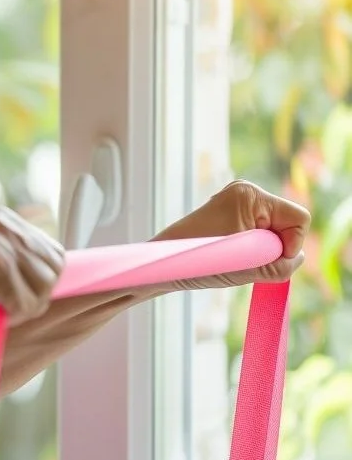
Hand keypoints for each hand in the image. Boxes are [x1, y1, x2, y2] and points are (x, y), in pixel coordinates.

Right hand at [0, 207, 65, 341]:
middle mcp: (3, 223)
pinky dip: (7, 317)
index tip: (5, 291)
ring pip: (45, 290)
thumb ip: (18, 260)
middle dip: (30, 295)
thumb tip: (70, 270)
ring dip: (18, 308)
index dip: (35, 283)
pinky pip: (28, 306)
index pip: (54, 254)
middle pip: (55, 271)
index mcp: (1, 218)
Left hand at [153, 180, 308, 289]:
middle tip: (246, 260)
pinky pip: (261, 235)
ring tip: (236, 260)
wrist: (161, 265)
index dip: (291, 245)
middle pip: (288, 224)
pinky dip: (254, 251)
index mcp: (250, 195)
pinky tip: (235, 258)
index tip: (265, 259)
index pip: (299, 218)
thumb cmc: (198, 263)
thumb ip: (283, 263)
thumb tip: (295, 256)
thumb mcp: (249, 267)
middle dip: (275, 248)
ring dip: (263, 252)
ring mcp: (238, 203)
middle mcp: (246, 192)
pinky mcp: (231, 215)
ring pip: (275, 233)